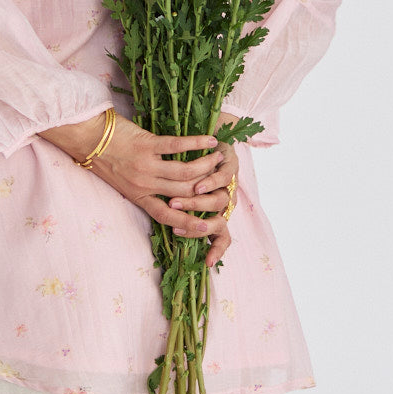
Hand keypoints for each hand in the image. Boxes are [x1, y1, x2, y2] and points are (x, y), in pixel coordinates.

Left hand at [39, 111, 230, 267]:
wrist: (86, 138)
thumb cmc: (102, 159)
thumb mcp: (121, 183)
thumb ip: (142, 190)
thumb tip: (164, 196)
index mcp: (138, 196)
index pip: (166, 216)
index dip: (187, 223)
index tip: (206, 227)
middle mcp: (143, 184)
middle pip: (183, 194)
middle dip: (206, 191)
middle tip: (224, 183)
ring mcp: (145, 165)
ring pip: (185, 173)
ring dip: (206, 166)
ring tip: (220, 159)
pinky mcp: (146, 144)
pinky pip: (177, 147)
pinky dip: (196, 144)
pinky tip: (210, 140)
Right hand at [168, 137, 238, 267]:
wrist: (207, 129)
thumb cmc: (189, 163)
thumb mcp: (179, 188)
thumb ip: (174, 206)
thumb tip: (162, 225)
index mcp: (217, 210)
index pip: (223, 237)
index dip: (218, 249)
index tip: (207, 263)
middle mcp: (226, 199)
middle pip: (220, 223)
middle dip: (196, 227)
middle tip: (177, 228)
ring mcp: (230, 182)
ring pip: (220, 201)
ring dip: (199, 205)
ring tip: (179, 203)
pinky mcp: (231, 162)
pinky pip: (224, 176)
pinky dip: (212, 182)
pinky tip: (198, 186)